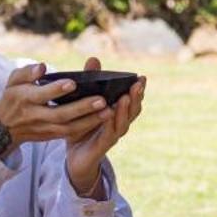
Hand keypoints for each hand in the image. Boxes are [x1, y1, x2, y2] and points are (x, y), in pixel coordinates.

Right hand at [0, 63, 112, 148]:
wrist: (3, 129)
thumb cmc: (12, 97)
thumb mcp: (13, 81)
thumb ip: (26, 72)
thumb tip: (42, 67)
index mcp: (24, 99)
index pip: (42, 95)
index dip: (56, 90)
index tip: (72, 83)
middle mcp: (35, 116)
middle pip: (60, 114)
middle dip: (82, 108)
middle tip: (102, 100)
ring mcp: (45, 128)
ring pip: (69, 127)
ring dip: (90, 120)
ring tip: (109, 111)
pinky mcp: (52, 135)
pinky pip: (72, 133)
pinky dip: (87, 127)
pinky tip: (103, 119)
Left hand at [65, 59, 145, 195]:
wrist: (75, 157)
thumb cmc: (81, 127)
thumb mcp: (83, 102)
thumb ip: (91, 82)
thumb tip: (94, 59)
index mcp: (117, 114)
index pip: (132, 101)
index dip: (138, 90)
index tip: (141, 77)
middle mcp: (118, 125)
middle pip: (132, 111)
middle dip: (136, 97)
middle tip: (138, 84)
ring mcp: (111, 137)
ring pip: (123, 123)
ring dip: (125, 110)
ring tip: (126, 97)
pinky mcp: (101, 147)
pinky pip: (108, 135)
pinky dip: (110, 125)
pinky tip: (109, 115)